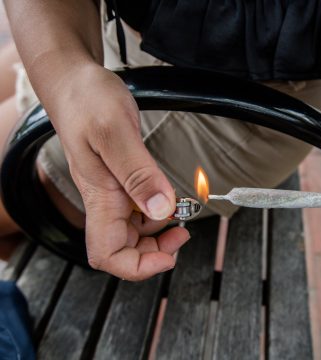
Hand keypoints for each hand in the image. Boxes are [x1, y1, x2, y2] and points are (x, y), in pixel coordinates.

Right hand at [47, 63, 188, 279]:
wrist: (75, 82)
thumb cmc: (87, 101)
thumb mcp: (115, 133)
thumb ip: (138, 174)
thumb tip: (161, 210)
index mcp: (99, 196)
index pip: (107, 254)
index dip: (137, 266)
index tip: (168, 257)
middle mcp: (104, 200)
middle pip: (125, 248)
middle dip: (156, 250)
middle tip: (183, 233)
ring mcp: (111, 192)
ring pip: (134, 230)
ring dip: (159, 230)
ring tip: (180, 212)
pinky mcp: (119, 180)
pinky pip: (138, 208)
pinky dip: (156, 210)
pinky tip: (167, 197)